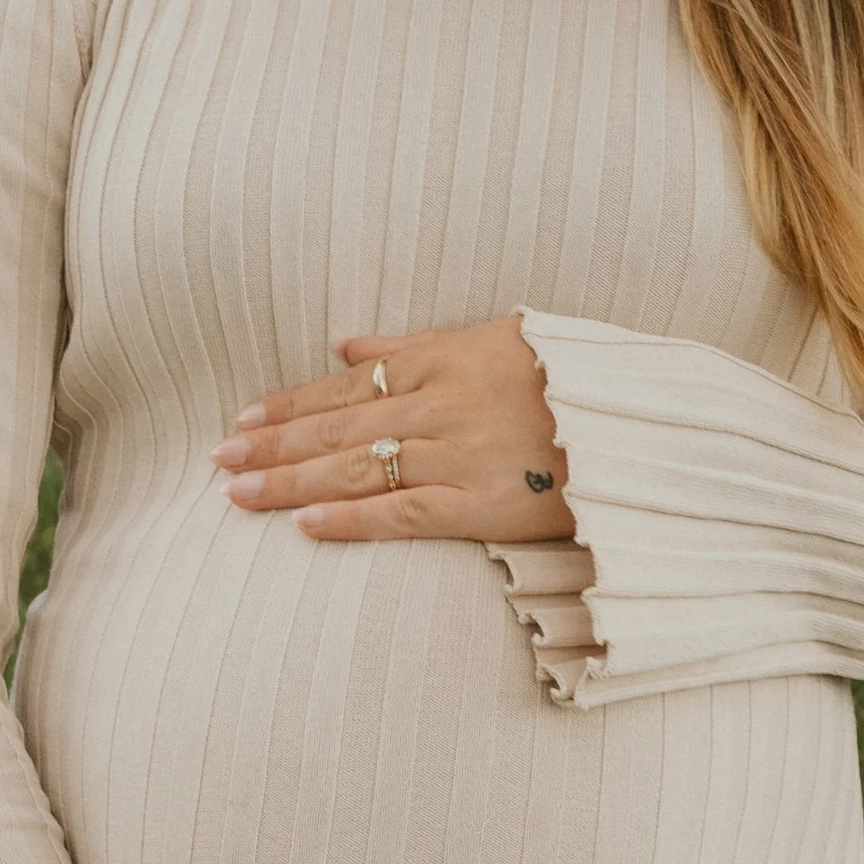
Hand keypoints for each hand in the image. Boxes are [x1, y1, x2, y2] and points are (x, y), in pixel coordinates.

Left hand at [211, 317, 575, 545]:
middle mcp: (442, 403)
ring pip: (358, 467)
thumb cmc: (575, 379)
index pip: (347, 383)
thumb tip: (346, 345)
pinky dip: (351, 519)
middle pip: (339, 424)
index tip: (243, 419)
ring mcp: (459, 455)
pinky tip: (304, 525)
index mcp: (444, 359)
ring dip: (292, 481)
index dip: (290, 403)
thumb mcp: (498, 337)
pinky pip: (403, 514)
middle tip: (217, 458)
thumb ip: (416, 344)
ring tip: (237, 492)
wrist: (647, 424)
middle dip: (273, 444)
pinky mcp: (483, 505)